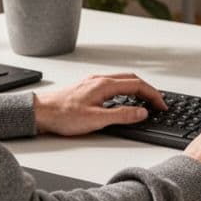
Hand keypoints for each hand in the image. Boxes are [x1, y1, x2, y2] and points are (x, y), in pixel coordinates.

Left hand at [34, 73, 167, 136]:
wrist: (39, 112)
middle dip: (148, 90)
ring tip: (144, 101)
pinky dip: (124, 90)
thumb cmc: (62, 115)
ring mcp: (92, 82)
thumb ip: (121, 116)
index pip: (138, 85)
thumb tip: (141, 112)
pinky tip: (121, 100)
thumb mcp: (96, 120)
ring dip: (136, 89)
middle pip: (132, 79)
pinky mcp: (86, 87)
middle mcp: (99, 79)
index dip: (153, 95)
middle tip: (157, 103)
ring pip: (122, 80)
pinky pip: (112, 84)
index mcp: (104, 85)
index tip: (161, 105)